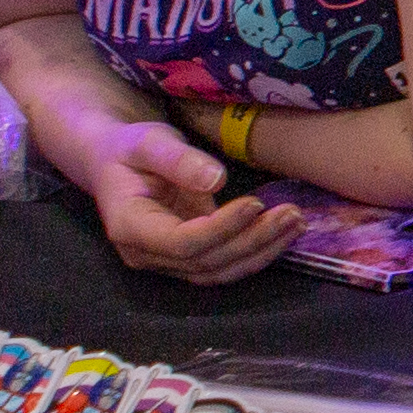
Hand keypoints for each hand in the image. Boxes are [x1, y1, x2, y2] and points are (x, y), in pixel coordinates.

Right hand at [82, 120, 300, 281]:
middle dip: (252, 240)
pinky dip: (257, 252)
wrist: (116, 162)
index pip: (183, 242)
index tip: (255, 203)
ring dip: (262, 251)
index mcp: (129, 227)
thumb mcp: (147, 141)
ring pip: (219, 271)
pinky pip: (224, 264)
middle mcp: (146, 255)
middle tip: (291, 214)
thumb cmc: (129, 148)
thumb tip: (216, 180)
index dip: (222, 228)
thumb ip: (177, 159)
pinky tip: (285, 233)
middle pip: (206, 261)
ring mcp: (167, 262)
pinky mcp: (188, 258)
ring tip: (296, 224)